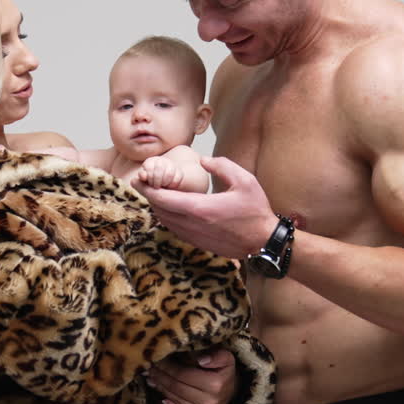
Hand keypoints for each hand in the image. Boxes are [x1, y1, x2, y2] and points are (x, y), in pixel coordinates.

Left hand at [137, 155, 183, 188]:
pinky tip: (169, 186)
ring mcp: (171, 165)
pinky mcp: (179, 171)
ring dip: (165, 183)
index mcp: (150, 162)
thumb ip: (142, 176)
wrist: (161, 182)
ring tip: (162, 186)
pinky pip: (178, 177)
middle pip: (159, 168)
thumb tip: (143, 176)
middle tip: (156, 187)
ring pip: (169, 173)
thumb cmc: (149, 181)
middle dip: (157, 181)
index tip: (150, 184)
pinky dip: (173, 184)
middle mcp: (161, 161)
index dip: (150, 178)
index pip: (149, 168)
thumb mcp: (144, 178)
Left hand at [138, 156, 278, 258]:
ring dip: (158, 207)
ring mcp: (194, 236)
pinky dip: (168, 217)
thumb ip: (221, 166)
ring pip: (165, 221)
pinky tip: (171, 207)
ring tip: (154, 192)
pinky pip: (174, 229)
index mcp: (201, 208)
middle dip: (149, 196)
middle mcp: (193, 224)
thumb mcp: (244, 180)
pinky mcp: (197, 243)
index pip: (164, 199)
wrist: (263, 242)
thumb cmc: (255, 211)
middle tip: (141, 183)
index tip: (139, 179)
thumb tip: (202, 161)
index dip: (148, 189)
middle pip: (160, 210)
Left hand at [146, 347, 236, 403]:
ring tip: (152, 379)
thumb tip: (201, 359)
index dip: (167, 367)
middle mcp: (210, 402)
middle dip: (160, 377)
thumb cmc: (226, 373)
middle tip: (149, 369)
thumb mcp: (227, 358)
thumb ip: (217, 355)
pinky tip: (162, 396)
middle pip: (177, 388)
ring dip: (161, 389)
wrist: (237, 394)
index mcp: (215, 384)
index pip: (182, 375)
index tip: (156, 360)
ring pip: (177, 400)